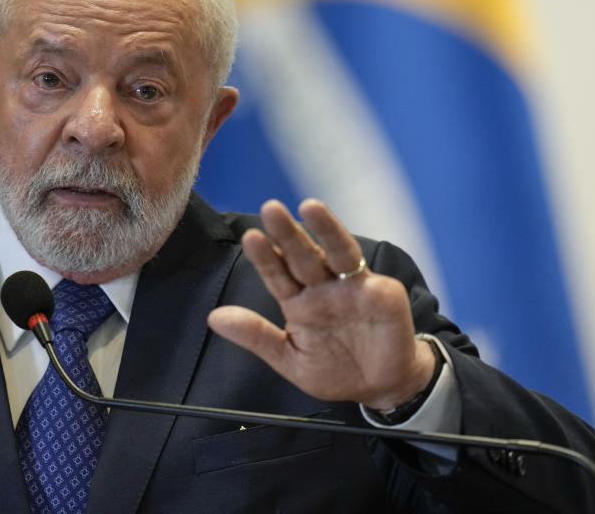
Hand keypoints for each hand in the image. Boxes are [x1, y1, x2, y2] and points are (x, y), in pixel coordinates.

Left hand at [207, 199, 435, 410]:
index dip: (265, 258)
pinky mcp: (378, 290)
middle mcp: (320, 287)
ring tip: (309, 206)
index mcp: (297, 303)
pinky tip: (338, 243)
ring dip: (323, 229)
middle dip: (288, 233)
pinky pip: (360, 269)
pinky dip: (349, 254)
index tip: (251, 238)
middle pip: (301, 255)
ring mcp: (349, 286)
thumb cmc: (334, 372)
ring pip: (333, 251)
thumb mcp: (289, 359)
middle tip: (271, 209)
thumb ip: (256, 336)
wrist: (381, 388)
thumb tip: (213, 318)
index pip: (277, 274)